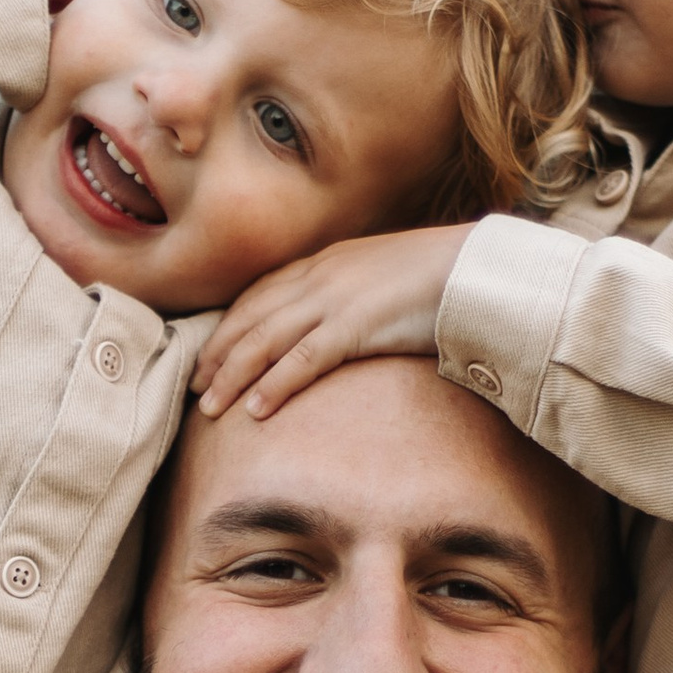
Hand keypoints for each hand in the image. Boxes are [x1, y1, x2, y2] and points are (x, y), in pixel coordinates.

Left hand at [194, 225, 469, 418]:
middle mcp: (321, 276)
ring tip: (209, 407)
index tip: (209, 354)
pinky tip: (255, 410)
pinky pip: (303, 359)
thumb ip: (355, 298)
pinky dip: (274, 385)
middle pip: (251, 317)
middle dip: (217, 353)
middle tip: (194, 385)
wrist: (479, 269)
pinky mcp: (356, 325)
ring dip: (233, 375)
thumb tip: (344, 328)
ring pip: (265, 340)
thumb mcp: (385, 280)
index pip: (260, 294)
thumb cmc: (442, 278)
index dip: (230, 325)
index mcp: (326, 262)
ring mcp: (336, 299)